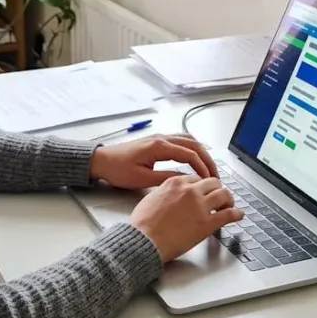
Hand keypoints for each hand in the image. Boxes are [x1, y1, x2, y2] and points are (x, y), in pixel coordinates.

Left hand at [89, 135, 217, 188]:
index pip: (190, 154)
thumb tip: (185, 180)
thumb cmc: (117, 170)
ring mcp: (159, 138)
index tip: (210, 180)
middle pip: (193, 144)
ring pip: (188, 140)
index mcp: (159, 146)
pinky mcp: (156, 141)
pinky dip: (192, 148)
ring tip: (208, 168)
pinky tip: (194, 158)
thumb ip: (166, 178)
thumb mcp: (142, 179)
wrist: (101, 161)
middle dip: (207, 159)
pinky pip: (180, 140)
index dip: (203, 167)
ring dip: (201, 152)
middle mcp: (161, 138)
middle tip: (215, 174)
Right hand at [130, 175, 243, 261]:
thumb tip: (169, 196)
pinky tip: (238, 215)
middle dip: (217, 189)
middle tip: (219, 197)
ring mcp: (200, 206)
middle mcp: (190, 191)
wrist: (143, 240)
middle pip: (213, 183)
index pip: (196, 178)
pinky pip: (228, 214)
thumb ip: (165, 193)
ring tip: (229, 205)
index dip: (202, 186)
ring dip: (228, 199)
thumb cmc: (142, 224)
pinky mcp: (207, 223)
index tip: (204, 191)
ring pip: (223, 194)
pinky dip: (236, 213)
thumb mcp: (151, 198)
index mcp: (175, 183)